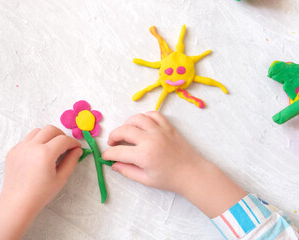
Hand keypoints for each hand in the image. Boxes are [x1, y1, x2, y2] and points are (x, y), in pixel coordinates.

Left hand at [0, 125, 81, 239]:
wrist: (17, 202)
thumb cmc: (41, 193)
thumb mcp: (61, 178)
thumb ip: (71, 161)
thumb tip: (78, 150)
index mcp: (45, 154)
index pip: (63, 139)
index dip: (73, 142)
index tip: (76, 148)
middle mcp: (31, 146)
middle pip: (50, 129)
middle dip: (61, 135)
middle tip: (65, 146)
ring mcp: (20, 147)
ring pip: (37, 131)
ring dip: (47, 136)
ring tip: (51, 148)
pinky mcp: (13, 151)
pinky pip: (27, 139)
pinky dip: (35, 142)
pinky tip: (38, 155)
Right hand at [102, 112, 245, 217]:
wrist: (192, 173)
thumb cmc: (170, 179)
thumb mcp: (146, 180)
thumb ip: (127, 171)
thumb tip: (114, 165)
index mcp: (144, 156)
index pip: (118, 151)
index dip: (108, 154)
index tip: (106, 156)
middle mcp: (150, 140)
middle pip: (124, 130)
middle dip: (113, 136)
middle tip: (112, 143)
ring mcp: (160, 131)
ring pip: (137, 118)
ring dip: (127, 123)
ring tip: (126, 132)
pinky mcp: (168, 127)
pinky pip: (153, 115)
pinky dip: (144, 117)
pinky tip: (142, 125)